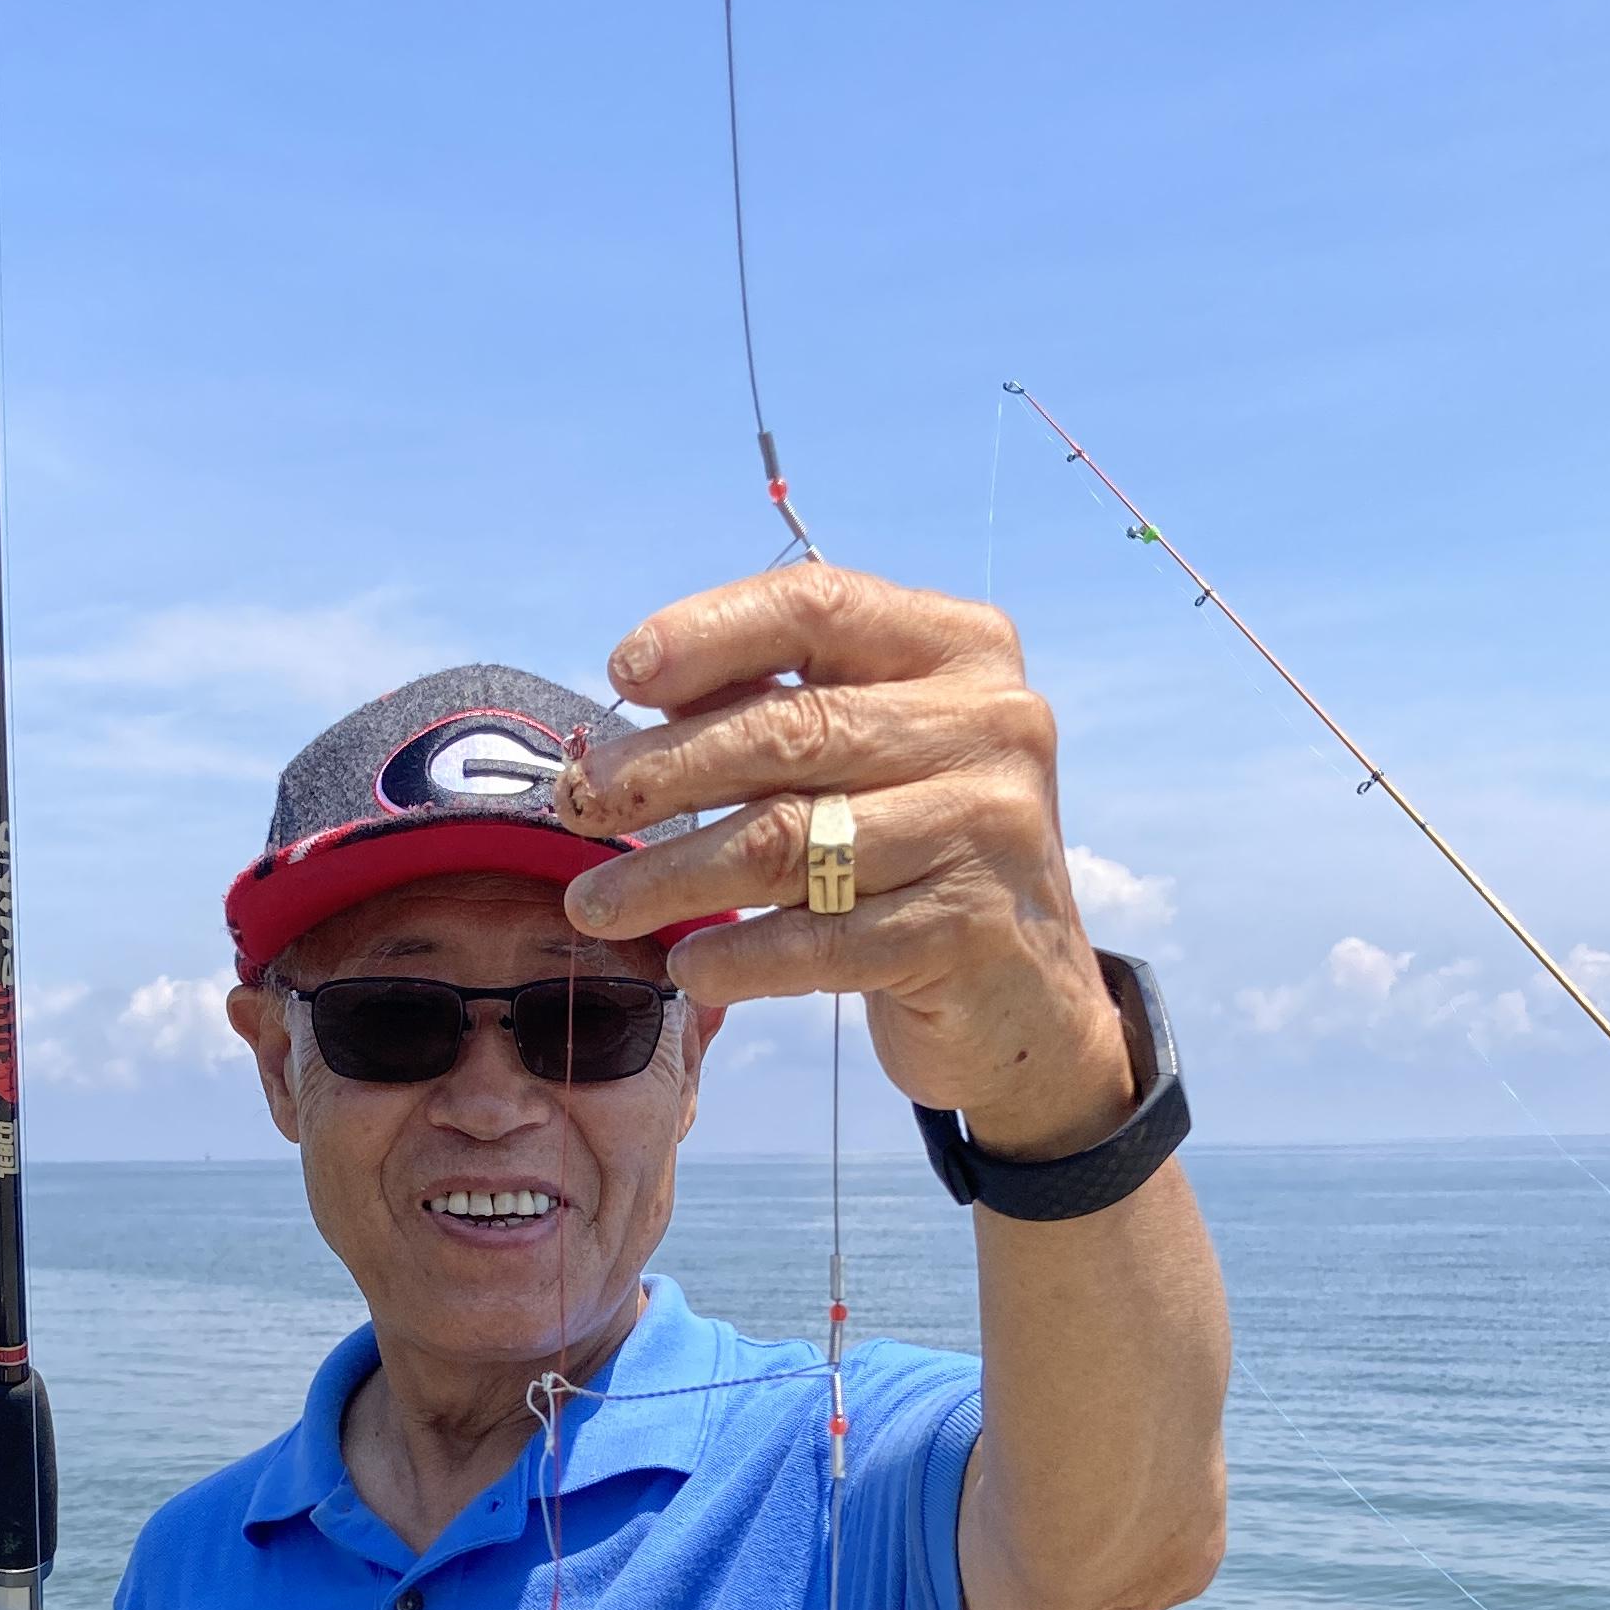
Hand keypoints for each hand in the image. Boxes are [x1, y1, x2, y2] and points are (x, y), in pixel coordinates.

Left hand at [553, 566, 1139, 1156]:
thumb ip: (783, 712)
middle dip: (663, 770)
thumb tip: (634, 706)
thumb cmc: (918, 857)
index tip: (620, 675)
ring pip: (788, 842)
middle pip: (789, 729)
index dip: (707, 635)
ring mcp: (987, 827)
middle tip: (580, 807)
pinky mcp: (969, 929)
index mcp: (961, 649)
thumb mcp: (872, 759)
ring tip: (596, 906)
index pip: (816, 609)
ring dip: (671, 876)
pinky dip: (738, 957)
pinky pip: (818, 942)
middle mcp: (991, 723)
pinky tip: (688, 967)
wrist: (1030, 1000)